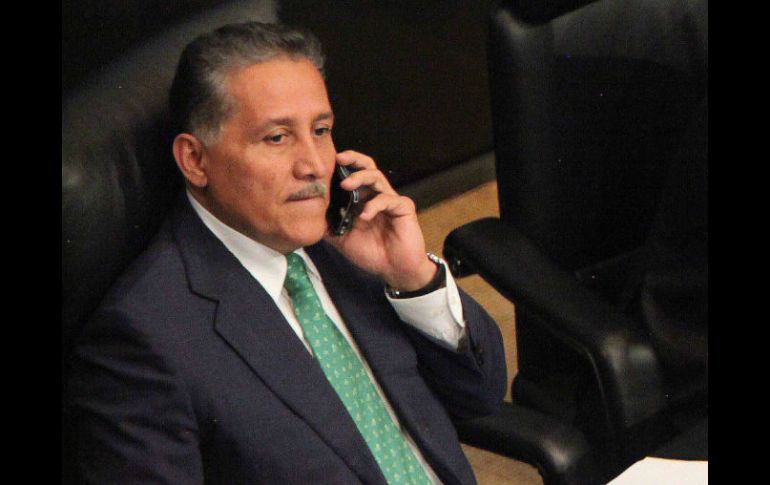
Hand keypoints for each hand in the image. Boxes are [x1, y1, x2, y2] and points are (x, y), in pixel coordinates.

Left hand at [324, 150, 436, 290]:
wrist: (395, 270)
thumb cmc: (372, 252)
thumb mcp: (343, 239)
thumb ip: (329, 226)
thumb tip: (308, 216)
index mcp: (362, 199)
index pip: (352, 175)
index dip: (341, 167)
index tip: (324, 163)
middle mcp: (376, 195)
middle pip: (367, 167)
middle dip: (353, 159)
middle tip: (339, 158)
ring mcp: (390, 200)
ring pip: (377, 177)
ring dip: (360, 177)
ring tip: (345, 185)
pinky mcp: (403, 207)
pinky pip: (388, 200)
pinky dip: (374, 205)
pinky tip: (364, 216)